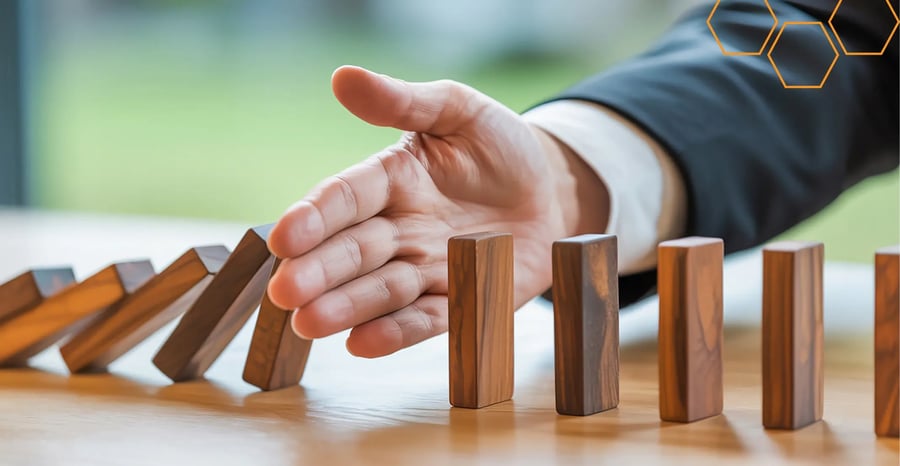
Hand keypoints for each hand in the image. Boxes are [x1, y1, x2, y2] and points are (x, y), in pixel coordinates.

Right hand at [267, 66, 607, 357]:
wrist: (551, 191)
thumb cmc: (500, 146)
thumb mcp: (459, 110)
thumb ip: (405, 101)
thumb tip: (342, 76)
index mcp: (393, 178)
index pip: (347, 196)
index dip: (316, 216)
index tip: (284, 236)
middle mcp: (400, 227)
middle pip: (354, 251)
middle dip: (320, 272)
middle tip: (285, 291)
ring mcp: (427, 267)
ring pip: (381, 290)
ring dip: (346, 307)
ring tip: (310, 323)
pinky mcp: (460, 299)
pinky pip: (426, 319)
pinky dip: (396, 332)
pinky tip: (361, 344)